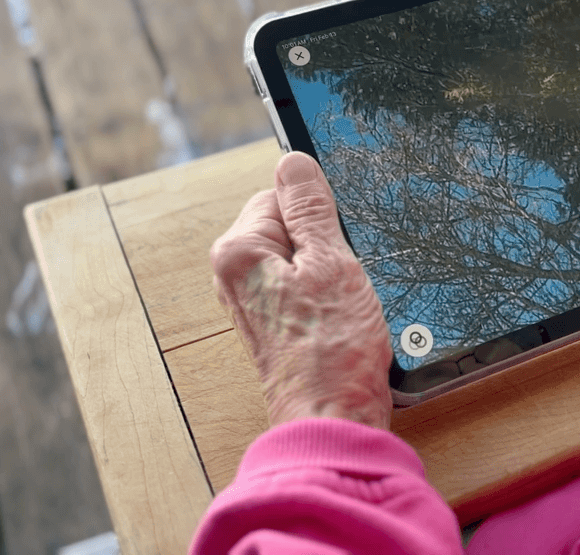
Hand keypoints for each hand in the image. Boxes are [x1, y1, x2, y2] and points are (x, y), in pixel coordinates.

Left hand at [211, 152, 392, 428]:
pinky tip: (342, 318)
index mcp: (238, 251)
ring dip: (332, 272)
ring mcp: (255, 303)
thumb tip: (293, 162)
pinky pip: (305, 288)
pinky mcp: (276, 325)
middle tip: (344, 275)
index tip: (340, 237)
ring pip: (303, 259)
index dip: (321, 213)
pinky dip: (328, 295)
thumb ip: (310, 206)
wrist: (333, 416)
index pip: (281, 195)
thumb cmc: (331, 348)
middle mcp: (235, 276)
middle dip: (327, 244)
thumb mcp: (331, 259)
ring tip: (343, 303)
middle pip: (291, 227)